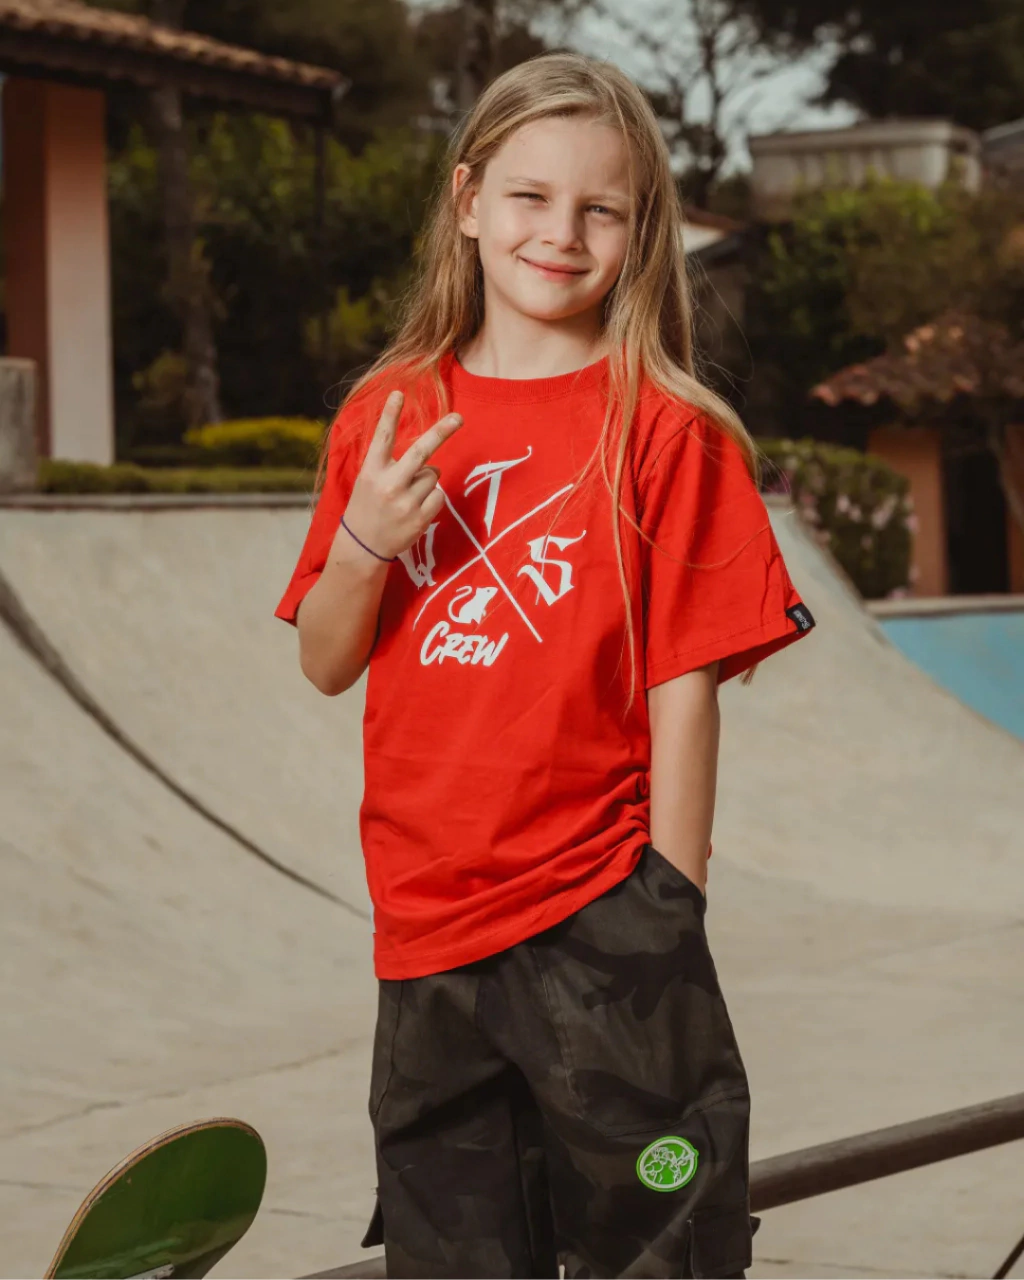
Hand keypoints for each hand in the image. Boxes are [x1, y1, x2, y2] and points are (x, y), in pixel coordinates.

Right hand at [338, 391, 461, 563]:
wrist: (362, 546)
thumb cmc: (368, 506)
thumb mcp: (368, 480)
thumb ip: (389, 464)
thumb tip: (429, 458)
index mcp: (371, 471)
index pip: (382, 437)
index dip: (390, 414)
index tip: (399, 393)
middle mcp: (389, 484)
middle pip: (421, 451)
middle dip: (441, 432)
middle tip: (459, 418)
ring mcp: (405, 503)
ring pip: (433, 475)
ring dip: (427, 479)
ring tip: (407, 495)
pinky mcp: (419, 518)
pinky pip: (439, 496)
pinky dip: (433, 497)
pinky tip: (416, 507)